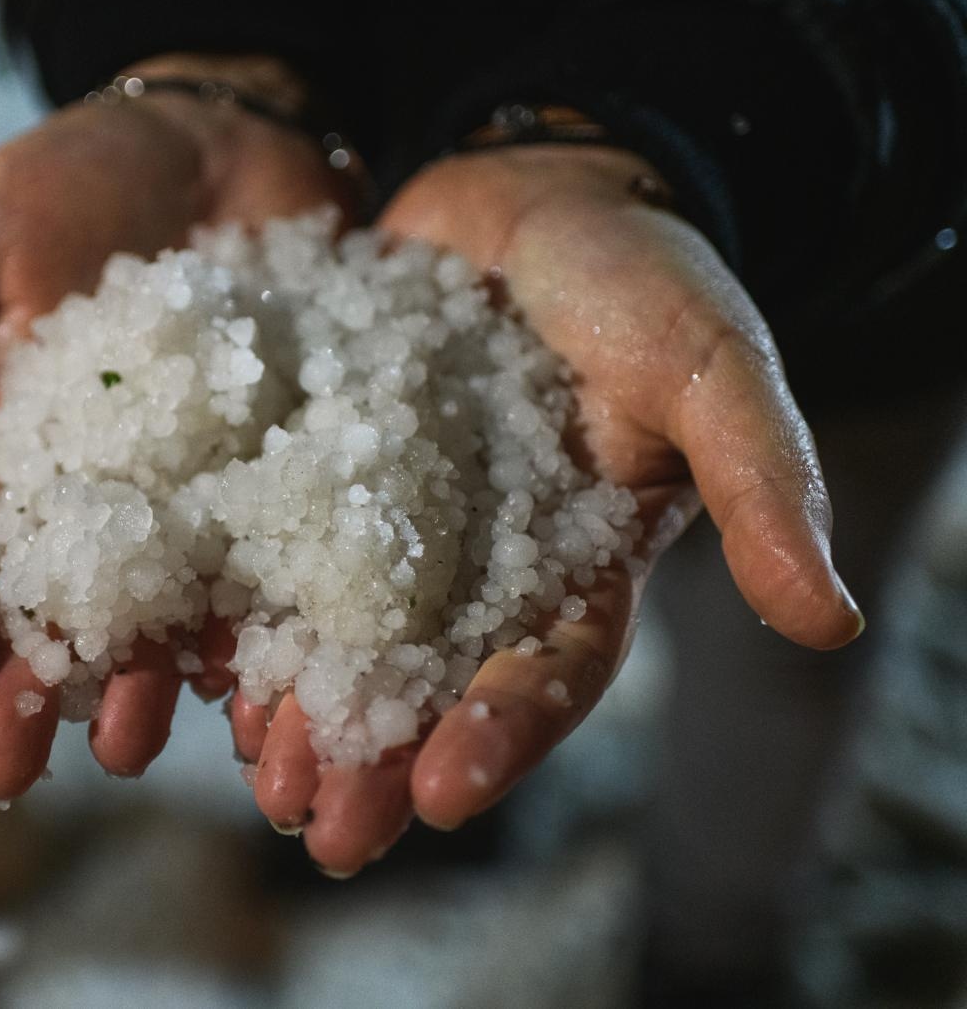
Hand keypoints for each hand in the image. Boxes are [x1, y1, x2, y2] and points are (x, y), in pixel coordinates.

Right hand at [0, 55, 358, 799]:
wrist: (232, 142)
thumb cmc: (90, 176)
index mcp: (16, 445)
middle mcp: (103, 494)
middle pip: (58, 604)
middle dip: (29, 686)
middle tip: (5, 770)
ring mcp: (197, 495)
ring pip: (162, 613)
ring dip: (138, 687)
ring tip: (124, 750)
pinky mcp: (291, 479)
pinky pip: (279, 570)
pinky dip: (269, 634)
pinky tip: (258, 692)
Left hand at [234, 143, 864, 873]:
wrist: (538, 189)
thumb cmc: (642, 274)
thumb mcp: (709, 366)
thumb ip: (760, 481)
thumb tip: (828, 621)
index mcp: (579, 564)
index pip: (548, 668)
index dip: (500, 730)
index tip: (441, 793)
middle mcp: (479, 563)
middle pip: (427, 678)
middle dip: (378, 756)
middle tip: (325, 832)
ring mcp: (391, 517)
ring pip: (340, 630)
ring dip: (298, 706)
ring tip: (254, 771)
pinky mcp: (320, 463)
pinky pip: (276, 538)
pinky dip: (240, 592)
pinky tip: (192, 648)